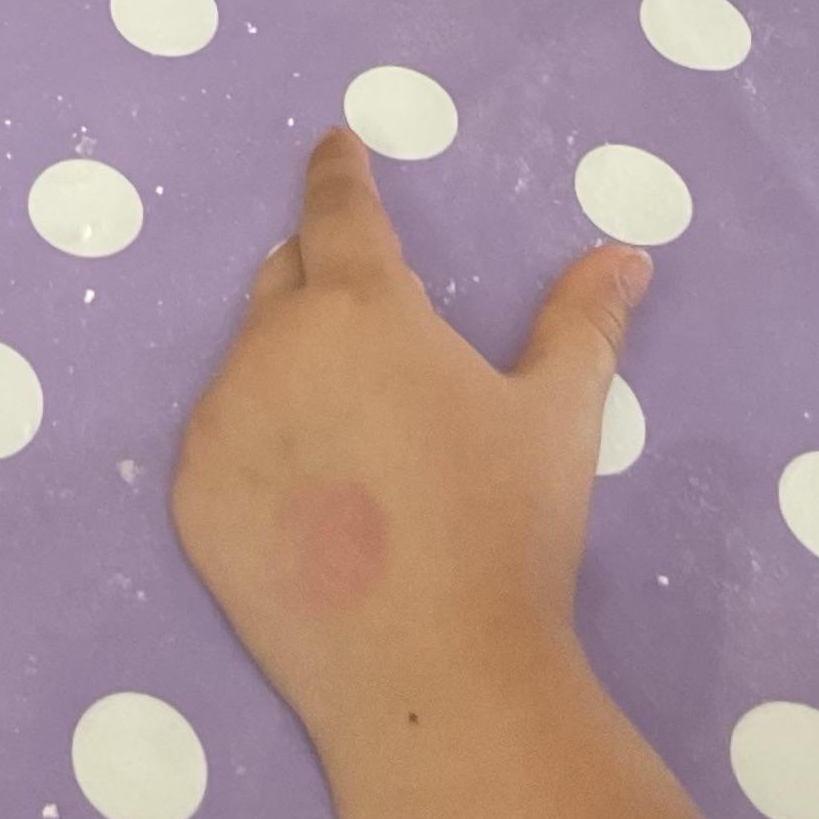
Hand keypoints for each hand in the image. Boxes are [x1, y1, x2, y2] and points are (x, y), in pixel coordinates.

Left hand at [172, 131, 647, 774]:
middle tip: (361, 320)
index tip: (334, 145)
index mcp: (360, 305)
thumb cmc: (505, 530)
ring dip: (287, 371)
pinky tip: (306, 499)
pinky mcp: (191, 497)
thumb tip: (627, 256)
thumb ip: (582, 323)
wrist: (433, 674)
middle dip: (317, 279)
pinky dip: (253, 447)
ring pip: (248, 364)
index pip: (338, 208)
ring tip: (347, 439)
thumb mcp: (557, 417)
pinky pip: (218, 443)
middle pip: (285, 281)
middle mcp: (273, 344)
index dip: (338, 171)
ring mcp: (220, 421)